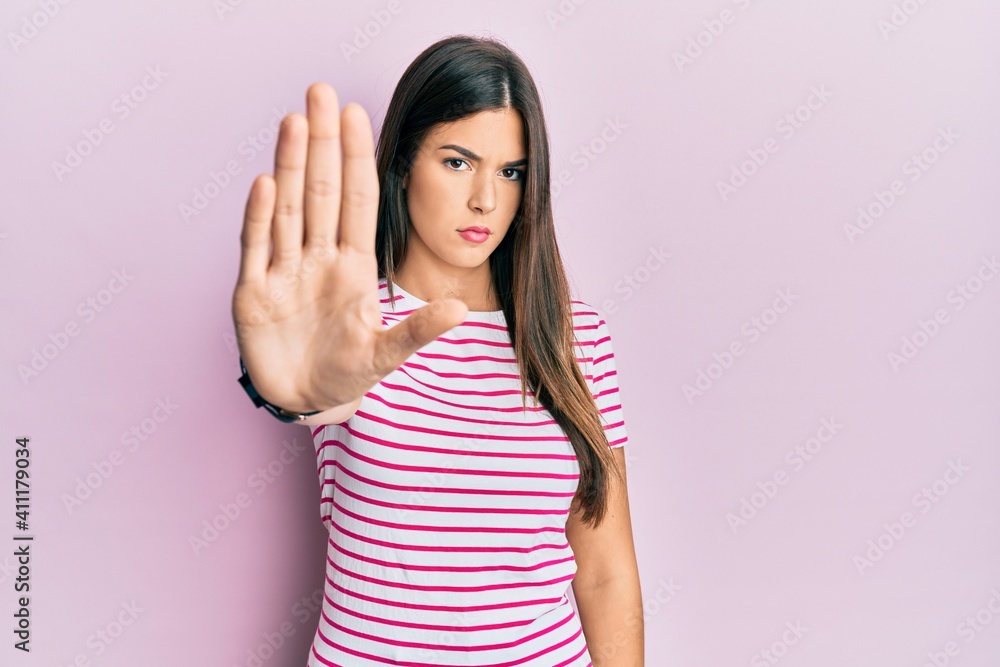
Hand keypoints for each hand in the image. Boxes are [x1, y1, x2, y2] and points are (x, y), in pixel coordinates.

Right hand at [231, 83, 467, 412]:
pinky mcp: (253, 292)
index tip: (357, 114)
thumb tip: (459, 310)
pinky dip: (260, 217)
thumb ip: (418, 331)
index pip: (357, 201)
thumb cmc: (348, 372)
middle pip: (320, 191)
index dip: (355, 159)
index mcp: (354, 265)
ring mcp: (283, 272)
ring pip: (288, 209)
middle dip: (320, 143)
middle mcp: (318, 258)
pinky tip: (266, 183)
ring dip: (290, 166)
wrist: (306, 401)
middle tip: (321, 91)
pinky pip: (256, 247)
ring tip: (294, 120)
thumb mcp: (387, 354)